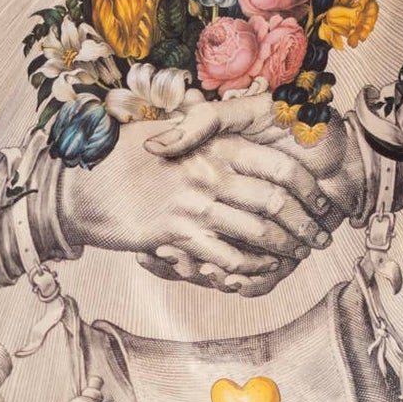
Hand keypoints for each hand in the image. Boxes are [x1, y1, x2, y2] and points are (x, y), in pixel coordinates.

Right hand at [62, 108, 337, 292]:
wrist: (81, 183)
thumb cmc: (123, 155)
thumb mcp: (168, 130)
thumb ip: (203, 131)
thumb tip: (233, 135)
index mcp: (216, 145)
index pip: (280, 167)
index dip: (309, 189)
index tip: (321, 203)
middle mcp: (209, 172)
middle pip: (277, 202)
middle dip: (305, 224)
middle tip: (318, 238)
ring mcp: (193, 203)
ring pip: (258, 231)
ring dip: (285, 248)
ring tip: (298, 256)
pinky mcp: (175, 233)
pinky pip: (226, 256)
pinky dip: (250, 268)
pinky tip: (260, 271)